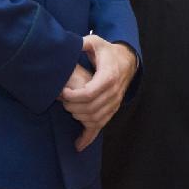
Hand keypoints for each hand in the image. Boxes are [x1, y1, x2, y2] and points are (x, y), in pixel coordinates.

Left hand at [58, 35, 137, 150]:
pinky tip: (77, 145)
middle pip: (90, 108)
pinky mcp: (112, 110)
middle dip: (72, 106)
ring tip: (68, 107)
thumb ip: (83, 43)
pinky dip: (88, 137)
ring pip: (94, 119)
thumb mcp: (96, 42)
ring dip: (78, 116)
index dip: (73, 96)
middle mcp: (114, 92)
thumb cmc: (107, 52)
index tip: (62, 92)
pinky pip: (101, 126)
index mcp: (109, 77)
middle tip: (61, 99)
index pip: (90, 93)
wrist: (127, 61)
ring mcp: (114, 103)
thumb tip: (72, 44)